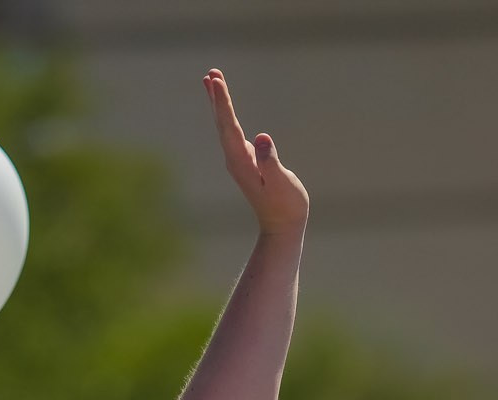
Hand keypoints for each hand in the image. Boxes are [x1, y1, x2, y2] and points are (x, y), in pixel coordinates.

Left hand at [205, 69, 307, 235]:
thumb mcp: (282, 184)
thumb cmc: (286, 206)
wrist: (281, 226)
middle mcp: (234, 159)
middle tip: (211, 73)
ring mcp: (238, 161)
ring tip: (212, 81)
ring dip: (218, 104)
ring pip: (224, 127)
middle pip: (222, 123)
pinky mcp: (244, 162)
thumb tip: (262, 139)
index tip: (216, 81)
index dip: (222, 103)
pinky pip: (231, 133)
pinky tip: (225, 110)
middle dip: (216, 97)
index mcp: (241, 162)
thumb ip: (271, 162)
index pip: (229, 126)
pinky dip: (226, 116)